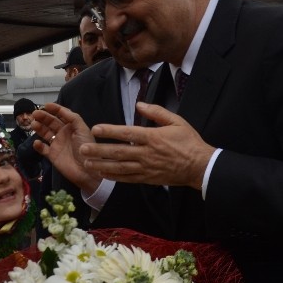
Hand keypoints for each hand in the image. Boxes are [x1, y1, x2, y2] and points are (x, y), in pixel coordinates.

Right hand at [30, 103, 102, 194]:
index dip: (54, 109)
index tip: (45, 105)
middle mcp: (63, 134)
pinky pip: (43, 149)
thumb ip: (73, 118)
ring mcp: (57, 144)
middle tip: (35, 113)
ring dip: (39, 128)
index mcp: (72, 127)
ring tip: (34, 124)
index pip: (61, 115)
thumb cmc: (86, 147)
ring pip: (45, 133)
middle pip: (51, 123)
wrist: (87, 170)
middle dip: (43, 117)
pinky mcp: (52, 155)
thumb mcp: (82, 129)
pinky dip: (38, 145)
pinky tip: (37, 142)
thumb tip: (61, 109)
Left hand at [81, 102, 215, 189]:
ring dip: (102, 165)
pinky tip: (104, 174)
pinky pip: (128, 178)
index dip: (109, 131)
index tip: (95, 129)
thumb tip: (139, 104)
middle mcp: (147, 153)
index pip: (127, 133)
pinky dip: (115, 177)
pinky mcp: (148, 178)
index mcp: (152, 137)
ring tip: (87, 163)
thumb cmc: (189, 142)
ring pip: (120, 167)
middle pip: (118, 152)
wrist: (200, 166)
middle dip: (98, 151)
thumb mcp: (177, 121)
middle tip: (82, 149)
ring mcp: (146, 168)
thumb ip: (157, 112)